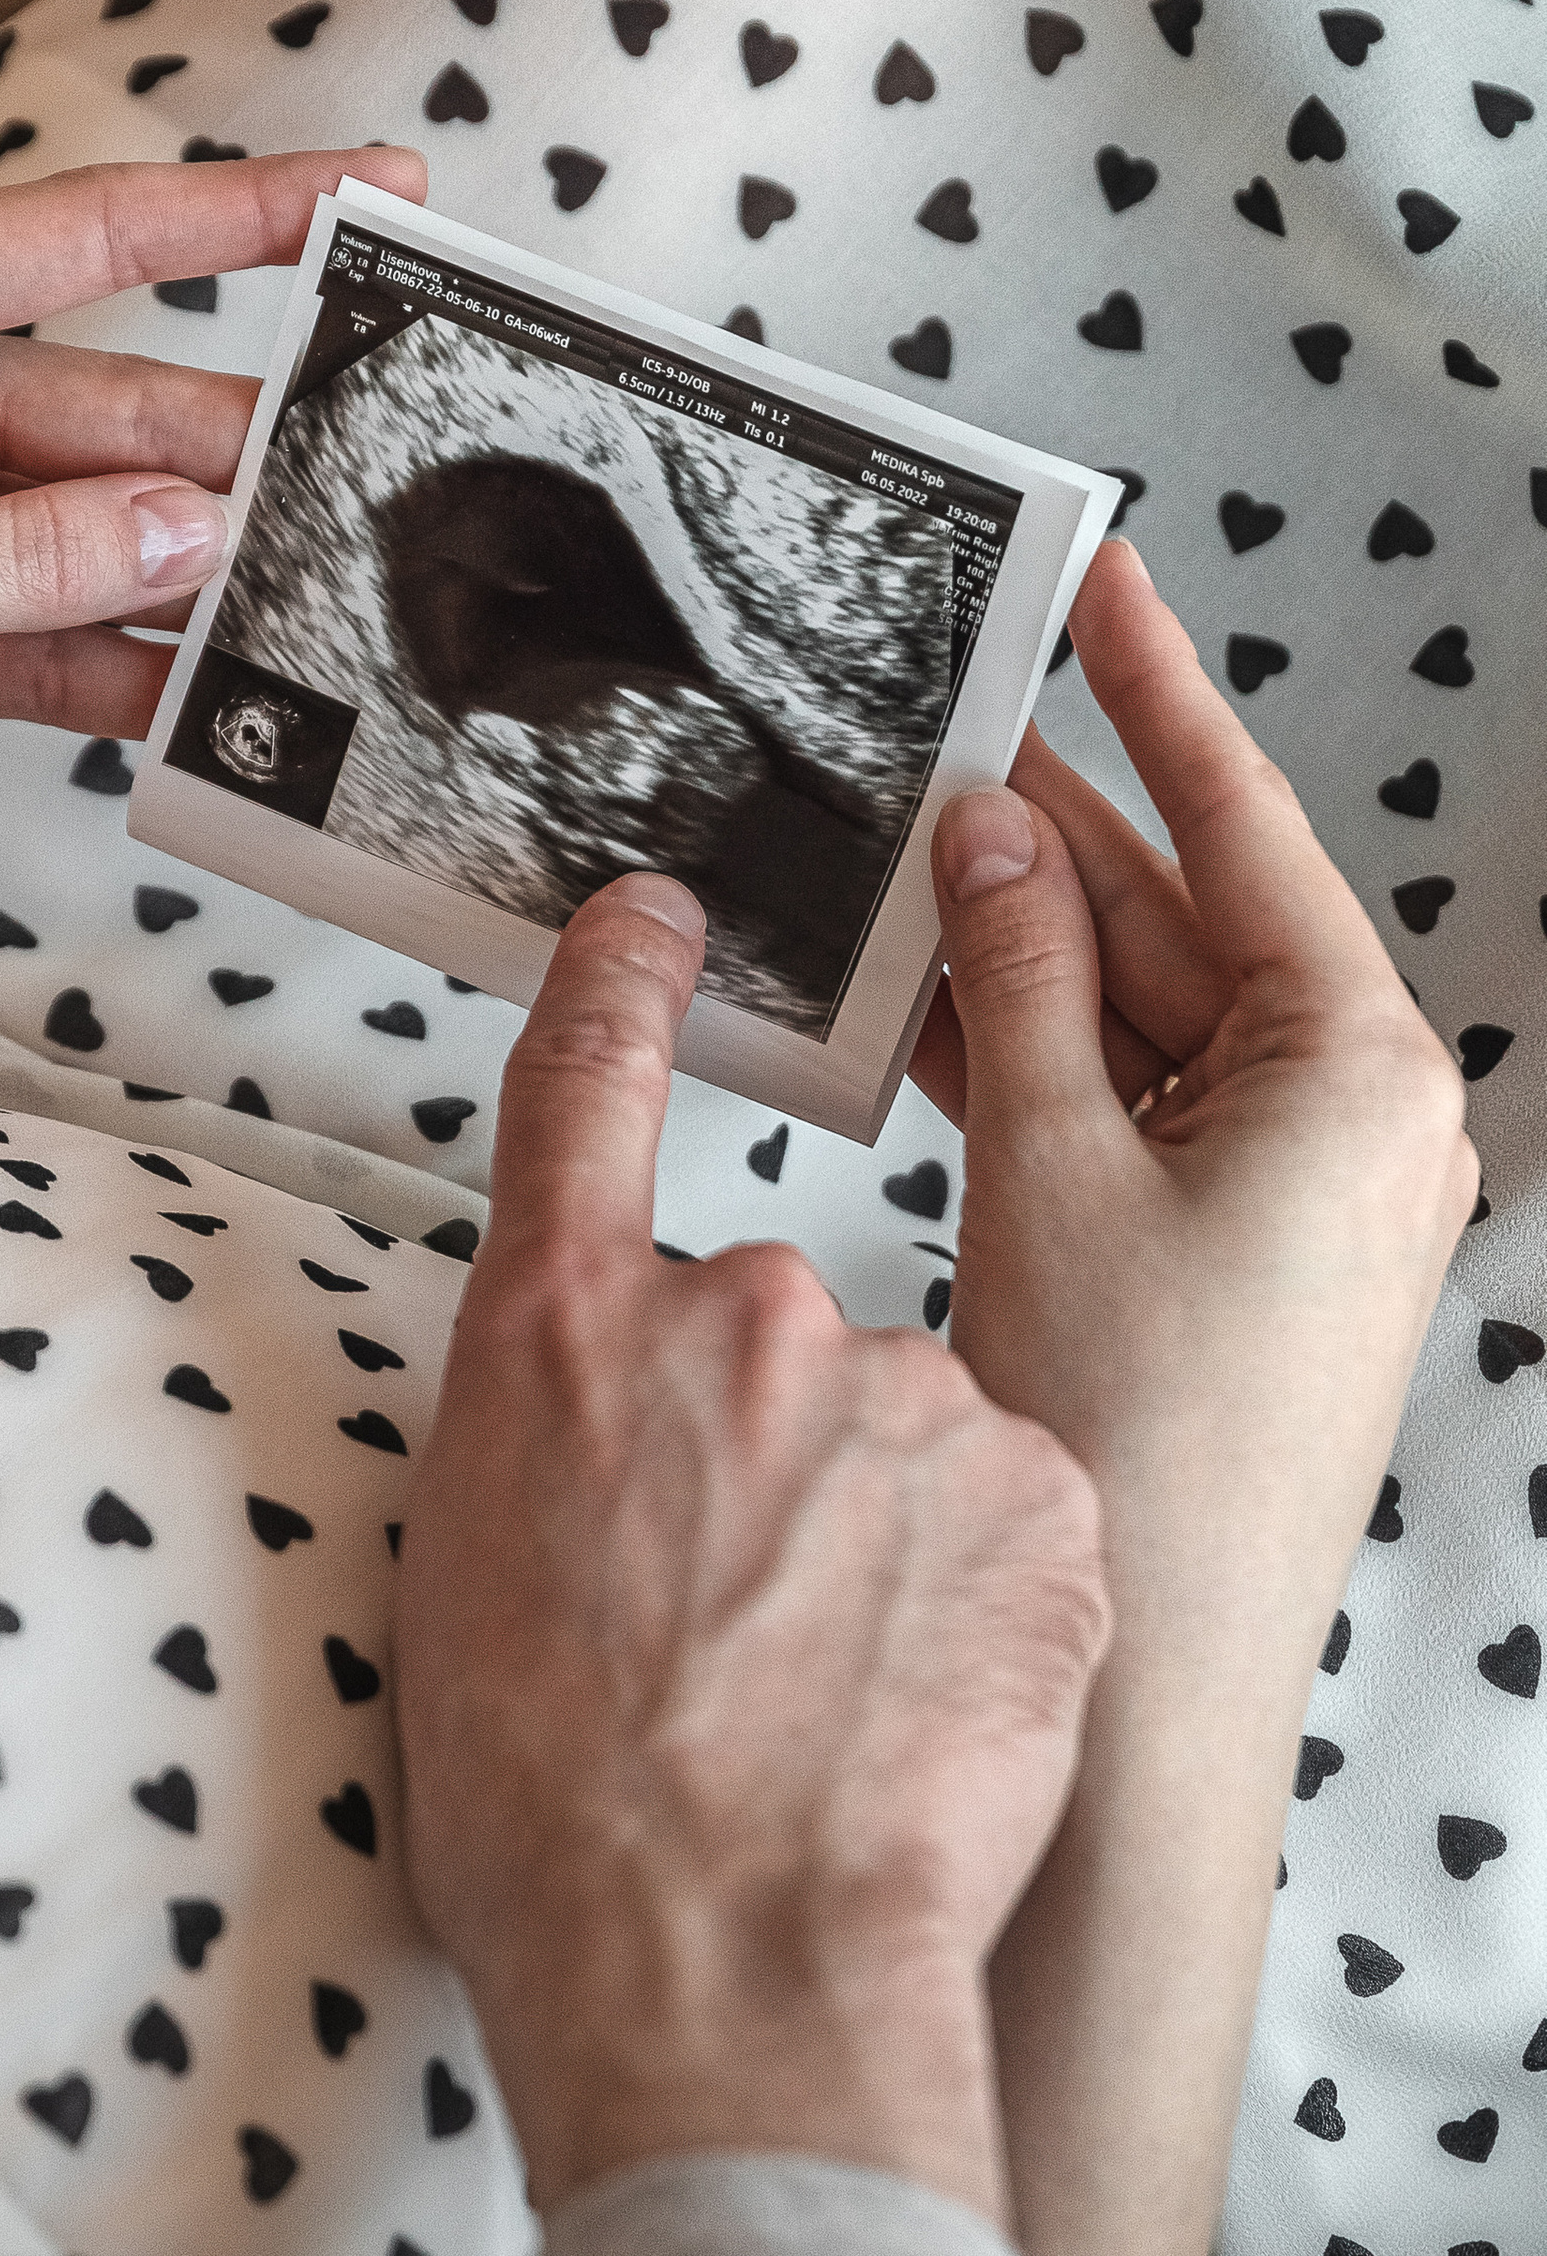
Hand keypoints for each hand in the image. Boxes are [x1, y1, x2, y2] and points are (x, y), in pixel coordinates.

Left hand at [0, 146, 422, 1109]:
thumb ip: (27, 558)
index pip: (90, 236)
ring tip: (319, 625)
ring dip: (189, 585)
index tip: (381, 192)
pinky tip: (211, 709)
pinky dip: (117, 670)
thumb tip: (198, 527)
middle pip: (113, 412)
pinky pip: (41, 632)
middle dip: (237, 462)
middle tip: (374, 504)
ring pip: (89, 535)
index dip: (246, 213)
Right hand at [393, 876, 1109, 2225]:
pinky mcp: (1041, 1486)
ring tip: (823, 1698)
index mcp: (562, 1336)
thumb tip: (586, 1448)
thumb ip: (534, 1451)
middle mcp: (742, 1320)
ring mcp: (907, 1393)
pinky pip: (1006, 1512)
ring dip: (873, 1534)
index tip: (654, 918)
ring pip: (902, 1433)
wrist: (724, 1968)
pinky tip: (920, 1707)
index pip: (579, 1089)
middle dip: (756, 1453)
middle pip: (766, 1333)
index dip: (617, 987)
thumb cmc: (563, 1822)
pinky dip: (975, 1595)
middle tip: (724, 1621)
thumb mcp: (459, 1588)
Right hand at [912, 537, 1475, 2255]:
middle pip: (1186, 921)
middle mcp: (1349, 1121)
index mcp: (1360, 1070)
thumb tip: (991, 836)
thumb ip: (1025, 981)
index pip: (1245, 832)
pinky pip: (1121, 1109)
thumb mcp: (1055, 1164)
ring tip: (895, 852)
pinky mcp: (1219, 1260)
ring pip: (1139, 1017)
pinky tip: (924, 1008)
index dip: (1156, 697)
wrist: (1154, 1674)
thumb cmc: (1143, 1435)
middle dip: (1057, 831)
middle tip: (935, 717)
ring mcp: (1288, 1194)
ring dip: (1024, 948)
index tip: (1099, 581)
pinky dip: (1029, 1058)